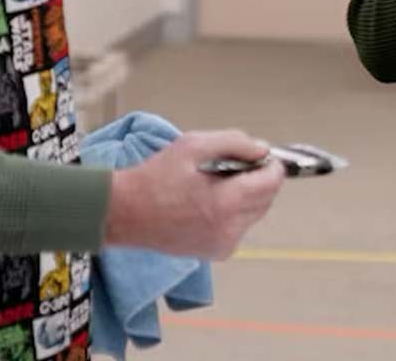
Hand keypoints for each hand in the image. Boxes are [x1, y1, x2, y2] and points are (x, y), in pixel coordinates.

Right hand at [103, 129, 284, 258]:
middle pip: (267, 199)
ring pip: (255, 214)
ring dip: (248, 197)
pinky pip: (240, 228)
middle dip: (259, 180)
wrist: (123, 213)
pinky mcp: (215, 253)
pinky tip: (210, 204)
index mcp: (226, 202)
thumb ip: (235, 143)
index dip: (271, 165)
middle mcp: (229, 229)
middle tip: (235, 167)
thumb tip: (262, 150)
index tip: (260, 156)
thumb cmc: (155, 176)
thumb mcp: (194, 144)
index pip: (272, 182)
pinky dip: (235, 214)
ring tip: (218, 185)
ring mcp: (223, 244)